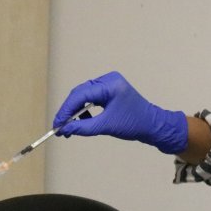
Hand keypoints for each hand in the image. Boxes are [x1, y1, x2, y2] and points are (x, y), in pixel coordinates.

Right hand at [52, 71, 187, 153]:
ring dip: (75, 111)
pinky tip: (82, 121)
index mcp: (110, 85)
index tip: (57, 124)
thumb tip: (64, 130)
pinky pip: (91, 98)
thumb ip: (83, 128)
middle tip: (60, 127)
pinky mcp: (109, 91)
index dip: (66, 110)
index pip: (80, 94)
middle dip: (68, 111)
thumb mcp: (106, 126)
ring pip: (84, 96)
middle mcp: (108, 80)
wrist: (153, 126)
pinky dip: (84, 110)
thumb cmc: (134, 124)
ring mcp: (109, 84)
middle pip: (80, 93)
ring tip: (69, 128)